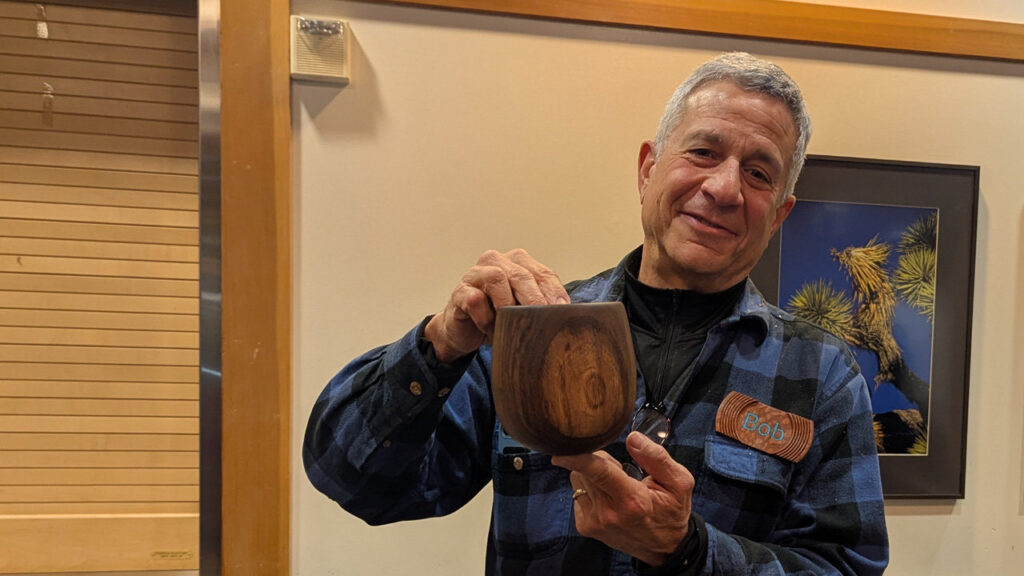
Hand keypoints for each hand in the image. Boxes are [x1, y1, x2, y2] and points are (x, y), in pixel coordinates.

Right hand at [424, 249, 568, 361]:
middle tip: (543, 320)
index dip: (554, 292)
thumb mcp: (524, 311)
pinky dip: (485, 316)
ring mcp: (476, 273)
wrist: (465, 332)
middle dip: (535, 300)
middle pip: (522, 275)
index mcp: (518, 263)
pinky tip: (489, 328)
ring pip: (497, 279)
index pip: (543, 273)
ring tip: (510, 325)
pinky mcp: (460, 291)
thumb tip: (569, 315)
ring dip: (507, 305)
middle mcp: (497, 261)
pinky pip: (475, 299)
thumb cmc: (498, 317)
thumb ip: (543, 306)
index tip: (563, 311)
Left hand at [551, 431, 694, 566]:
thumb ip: (657, 458)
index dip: (578, 458)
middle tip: (621, 471)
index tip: (559, 452)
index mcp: (633, 500)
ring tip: (614, 486)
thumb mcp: (680, 483)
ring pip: (577, 479)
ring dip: (591, 475)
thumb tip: (632, 437)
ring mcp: (594, 522)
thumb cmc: (672, 512)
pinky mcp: (585, 527)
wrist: (664, 549)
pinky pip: (577, 493)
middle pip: (584, 470)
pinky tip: (607, 498)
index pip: (599, 472)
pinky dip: (589, 490)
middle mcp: (609, 513)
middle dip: (598, 461)